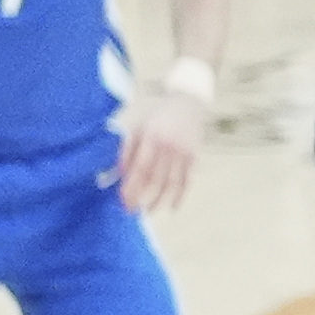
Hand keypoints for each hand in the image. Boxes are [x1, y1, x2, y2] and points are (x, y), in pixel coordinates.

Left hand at [115, 84, 208, 215]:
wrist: (189, 102)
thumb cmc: (159, 114)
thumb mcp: (139, 125)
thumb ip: (128, 147)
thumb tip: (119, 172)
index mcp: (152, 138)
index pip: (140, 168)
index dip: (131, 186)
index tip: (123, 200)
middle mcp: (169, 148)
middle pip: (154, 179)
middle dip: (141, 197)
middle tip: (131, 211)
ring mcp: (184, 154)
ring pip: (171, 183)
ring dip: (159, 200)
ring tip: (149, 212)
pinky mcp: (195, 158)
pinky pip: (188, 181)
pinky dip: (181, 196)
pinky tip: (173, 207)